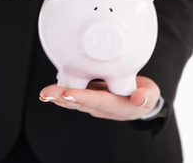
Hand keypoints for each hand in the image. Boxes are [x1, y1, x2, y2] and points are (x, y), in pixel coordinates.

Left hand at [40, 76, 160, 120]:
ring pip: (74, 101)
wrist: (140, 99)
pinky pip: (75, 95)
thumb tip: (138, 99)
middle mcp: (103, 107)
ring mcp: (95, 103)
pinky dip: (61, 93)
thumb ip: (146, 96)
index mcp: (117, 106)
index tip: (68, 93)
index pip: (98, 101)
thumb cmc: (146, 94)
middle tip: (47, 94)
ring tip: (44, 93)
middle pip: (81, 103)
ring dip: (58, 97)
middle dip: (63, 98)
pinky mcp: (90, 96)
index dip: (83, 97)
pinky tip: (51, 90)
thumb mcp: (151, 94)